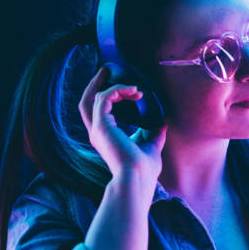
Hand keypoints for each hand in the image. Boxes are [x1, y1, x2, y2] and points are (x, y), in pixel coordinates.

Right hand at [78, 65, 167, 182]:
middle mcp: (97, 133)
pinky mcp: (102, 125)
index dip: (110, 96)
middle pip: (87, 102)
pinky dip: (117, 90)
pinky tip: (134, 91)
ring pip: (91, 98)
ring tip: (127, 80)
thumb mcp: (151, 146)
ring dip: (108, 85)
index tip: (132, 90)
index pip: (99, 111)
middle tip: (109, 71)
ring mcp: (97, 129)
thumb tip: (162, 122)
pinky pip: (104, 98)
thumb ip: (154, 134)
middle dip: (97, 84)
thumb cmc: (144, 170)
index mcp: (106, 137)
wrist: (138, 179)